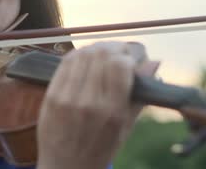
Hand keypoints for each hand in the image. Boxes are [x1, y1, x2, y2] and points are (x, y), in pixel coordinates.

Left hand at [36, 41, 158, 168]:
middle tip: (118, 53)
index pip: (120, 65)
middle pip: (100, 54)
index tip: (131, 60)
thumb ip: (140, 94)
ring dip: (96, 48)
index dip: (128, 56)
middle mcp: (87, 102)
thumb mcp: (126, 127)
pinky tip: (85, 59)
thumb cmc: (100, 148)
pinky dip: (78, 55)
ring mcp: (66, 97)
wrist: (65, 166)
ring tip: (103, 55)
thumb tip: (155, 62)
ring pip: (82, 54)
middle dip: (113, 48)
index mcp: (111, 112)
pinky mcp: (50, 94)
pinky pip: (65, 63)